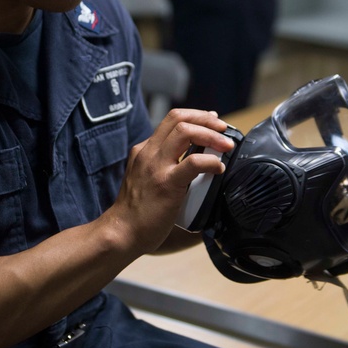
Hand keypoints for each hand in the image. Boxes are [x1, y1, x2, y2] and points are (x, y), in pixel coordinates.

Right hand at [104, 108, 232, 255]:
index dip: (197, 116)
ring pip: (185, 132)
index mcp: (145, 149)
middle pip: (179, 118)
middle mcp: (149, 152)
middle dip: (206, 119)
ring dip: (211, 135)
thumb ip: (164, 166)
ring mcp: (156, 166)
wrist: (121, 232)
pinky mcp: (166, 183)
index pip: (172, 119)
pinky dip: (210, 161)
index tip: (214, 121)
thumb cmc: (138, 211)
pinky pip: (193, 163)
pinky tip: (218, 168)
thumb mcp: (146, 177)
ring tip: (226, 146)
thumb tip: (194, 160)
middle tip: (224, 129)